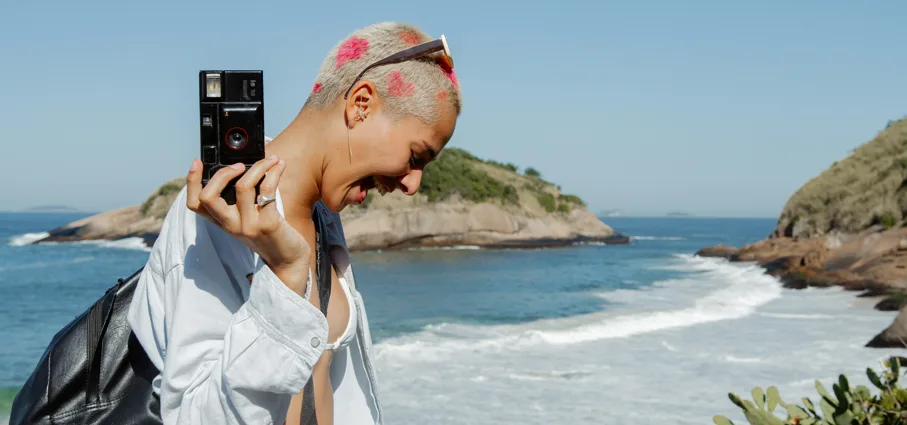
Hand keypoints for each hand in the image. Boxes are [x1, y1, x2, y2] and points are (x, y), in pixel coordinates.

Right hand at [186, 156, 310, 293]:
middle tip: (240, 165)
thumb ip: (242, 199)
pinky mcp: (268, 224)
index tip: (197, 162)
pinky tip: (279, 166)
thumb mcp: (249, 218)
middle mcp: (231, 225)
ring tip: (270, 159)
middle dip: (222, 173)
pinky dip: (273, 173)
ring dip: (257, 167)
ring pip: (242, 187)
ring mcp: (248, 226)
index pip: (195, 204)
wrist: (289, 260)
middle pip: (208, 196)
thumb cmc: (271, 233)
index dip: (191, 181)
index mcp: (223, 222)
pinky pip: (267, 190)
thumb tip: (246, 165)